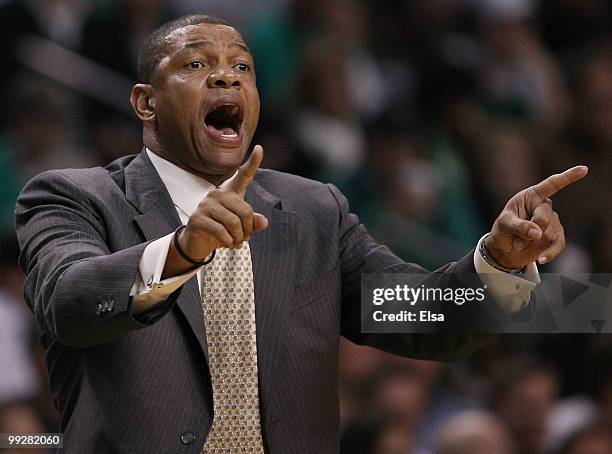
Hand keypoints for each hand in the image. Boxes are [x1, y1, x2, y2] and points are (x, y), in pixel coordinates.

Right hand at [178, 145, 268, 260]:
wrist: (198, 243)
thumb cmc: (222, 231)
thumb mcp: (241, 227)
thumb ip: (253, 222)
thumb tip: (263, 222)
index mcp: (230, 193)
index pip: (243, 176)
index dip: (253, 163)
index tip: (260, 148)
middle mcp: (217, 194)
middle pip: (245, 210)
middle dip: (248, 229)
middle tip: (245, 239)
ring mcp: (206, 204)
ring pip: (234, 222)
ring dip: (238, 238)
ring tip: (236, 243)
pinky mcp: (197, 218)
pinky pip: (221, 231)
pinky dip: (228, 241)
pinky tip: (226, 244)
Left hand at [485, 166, 587, 268]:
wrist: (504, 249)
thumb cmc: (502, 230)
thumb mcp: (504, 225)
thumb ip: (519, 226)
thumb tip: (538, 233)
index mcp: (532, 196)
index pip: (551, 184)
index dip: (567, 177)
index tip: (583, 169)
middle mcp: (544, 207)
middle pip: (545, 218)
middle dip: (530, 231)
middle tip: (516, 240)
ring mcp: (552, 222)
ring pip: (549, 234)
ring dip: (531, 243)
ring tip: (518, 245)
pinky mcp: (555, 237)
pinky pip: (557, 245)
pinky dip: (549, 253)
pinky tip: (541, 259)